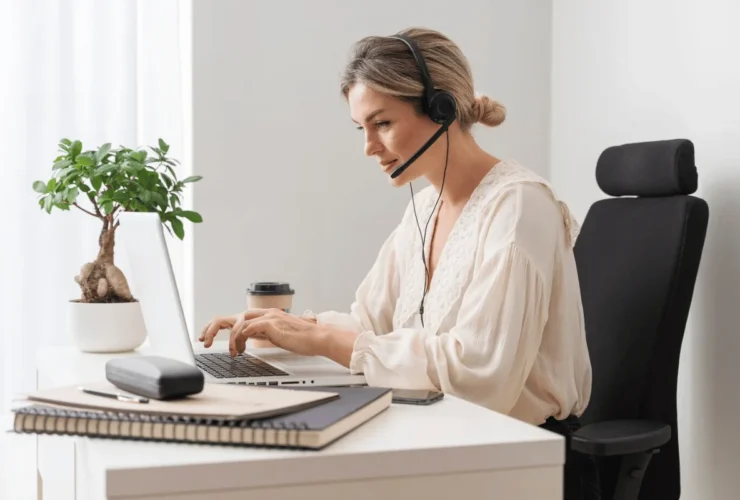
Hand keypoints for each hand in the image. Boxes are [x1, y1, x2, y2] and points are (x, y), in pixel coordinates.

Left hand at [199, 309, 317, 353]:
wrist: (317, 338)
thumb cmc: (300, 339)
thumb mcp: (274, 336)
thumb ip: (260, 334)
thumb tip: (245, 340)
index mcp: (262, 316)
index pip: (233, 318)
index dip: (216, 327)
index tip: (207, 338)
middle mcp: (263, 313)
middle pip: (229, 317)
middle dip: (212, 328)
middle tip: (204, 341)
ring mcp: (267, 316)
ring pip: (237, 322)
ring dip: (231, 339)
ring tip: (235, 353)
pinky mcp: (272, 323)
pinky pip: (248, 328)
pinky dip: (241, 338)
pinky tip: (243, 349)